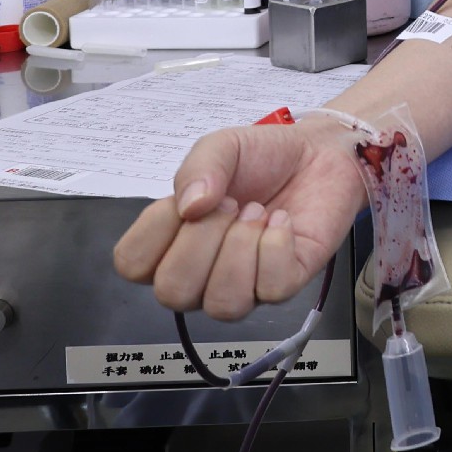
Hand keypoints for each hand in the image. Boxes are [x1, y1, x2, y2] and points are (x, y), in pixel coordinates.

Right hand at [112, 117, 365, 320]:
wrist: (320, 153)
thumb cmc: (263, 156)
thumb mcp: (221, 147)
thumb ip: (197, 169)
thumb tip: (190, 207)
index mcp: (172, 242)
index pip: (131, 266)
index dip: (154, 231)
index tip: (189, 196)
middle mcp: (203, 273)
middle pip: (173, 293)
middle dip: (202, 240)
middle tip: (233, 203)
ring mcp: (245, 284)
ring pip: (222, 305)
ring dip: (240, 249)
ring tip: (258, 212)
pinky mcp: (285, 283)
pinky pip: (270, 290)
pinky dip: (276, 248)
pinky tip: (282, 222)